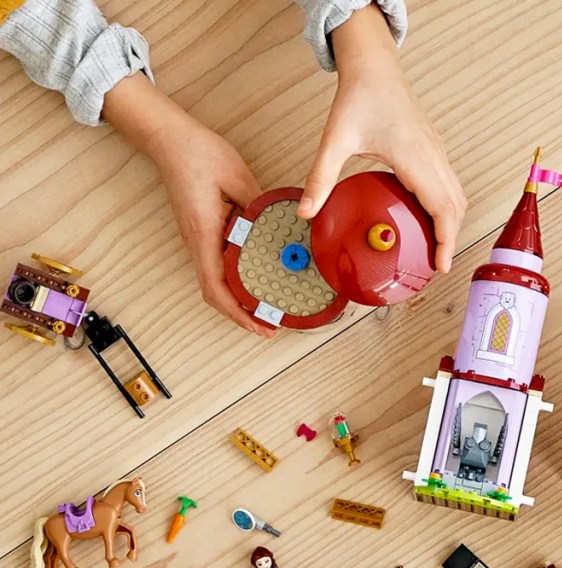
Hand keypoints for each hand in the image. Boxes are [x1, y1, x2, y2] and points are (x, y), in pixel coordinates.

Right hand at [103, 75, 272, 336]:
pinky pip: (217, 265)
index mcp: (204, 233)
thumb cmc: (199, 154)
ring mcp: (196, 239)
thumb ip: (260, 207)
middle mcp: (196, 242)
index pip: (217, 288)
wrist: (169, 138)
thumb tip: (283, 229)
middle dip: (242, 314)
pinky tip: (256, 277)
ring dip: (238, 299)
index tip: (262, 327)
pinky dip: (235, 280)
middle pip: (215, 293)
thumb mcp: (239, 178)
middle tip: (272, 325)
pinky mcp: (201, 232)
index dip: (239, 314)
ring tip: (268, 308)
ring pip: (215, 282)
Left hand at [298, 6, 465, 272]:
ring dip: (450, 224)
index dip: (446, 240)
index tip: (440, 265)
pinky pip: (448, 185)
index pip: (442, 209)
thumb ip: (321, 177)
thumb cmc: (359, 96)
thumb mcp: (335, 139)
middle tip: (435, 266)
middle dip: (450, 239)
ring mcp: (437, 152)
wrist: (375, 66)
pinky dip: (445, 207)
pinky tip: (426, 218)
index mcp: (415, 158)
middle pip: (455, 208)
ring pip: (456, 196)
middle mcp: (433, 157)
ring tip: (435, 248)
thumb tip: (306, 212)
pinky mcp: (434, 149)